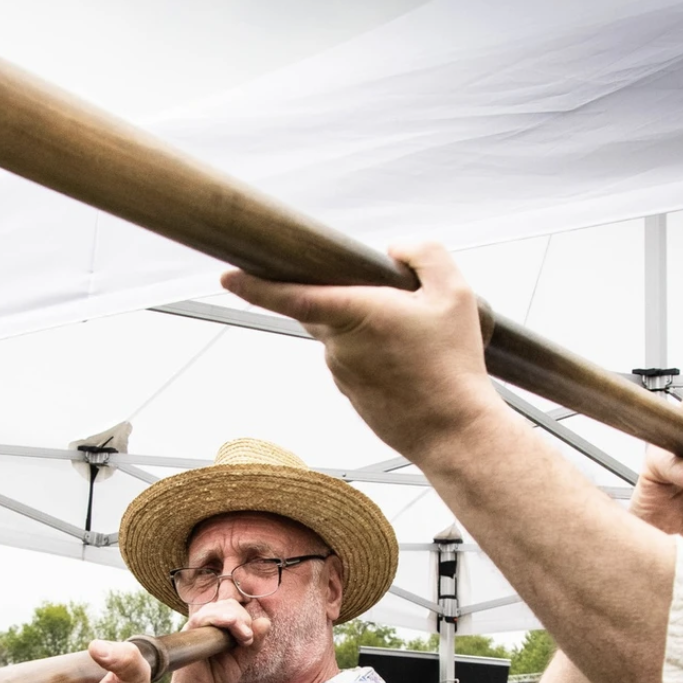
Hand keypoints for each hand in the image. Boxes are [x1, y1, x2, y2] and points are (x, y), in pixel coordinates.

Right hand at [154, 602, 266, 682]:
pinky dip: (220, 618)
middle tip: (247, 639)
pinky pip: (203, 617)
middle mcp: (205, 625)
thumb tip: (265, 621)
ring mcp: (196, 628)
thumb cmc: (215, 681)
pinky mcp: (188, 633)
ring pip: (217, 608)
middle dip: (242, 618)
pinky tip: (231, 624)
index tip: (249, 639)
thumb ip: (253, 643)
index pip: (233, 609)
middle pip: (227, 604)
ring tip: (244, 637)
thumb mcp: (241, 661)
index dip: (245, 618)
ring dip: (235, 618)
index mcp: (217, 629)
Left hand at [221, 242, 507, 457]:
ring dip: (373, 332)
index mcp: (354, 313)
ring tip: (420, 349)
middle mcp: (338, 345)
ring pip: (346, 336)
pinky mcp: (351, 396)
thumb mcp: (454, 293)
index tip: (228, 276)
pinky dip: (378, 360)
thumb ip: (424, 254)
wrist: (454, 432)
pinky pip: (356, 364)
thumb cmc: (453, 364)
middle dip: (356, 300)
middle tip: (405, 313)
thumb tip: (394, 250)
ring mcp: (341, 375)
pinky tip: (413, 369)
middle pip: (330, 308)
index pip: (291, 296)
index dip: (255, 285)